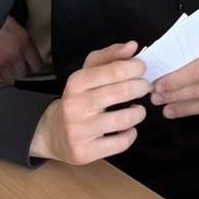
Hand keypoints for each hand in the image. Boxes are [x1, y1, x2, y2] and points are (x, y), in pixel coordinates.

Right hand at [0, 15, 44, 83]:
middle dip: (19, 72)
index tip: (30, 67)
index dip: (33, 67)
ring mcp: (1, 64)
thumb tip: (22, 47)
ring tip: (2, 70)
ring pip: (10, 80)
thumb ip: (18, 38)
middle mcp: (15, 54)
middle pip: (23, 74)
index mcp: (24, 41)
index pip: (37, 64)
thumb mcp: (11, 23)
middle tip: (14, 68)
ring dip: (7, 76)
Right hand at [29, 42, 149, 164]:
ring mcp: (79, 131)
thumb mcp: (88, 72)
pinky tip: (127, 129)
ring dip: (139, 112)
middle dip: (142, 87)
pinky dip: (130, 134)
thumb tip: (132, 46)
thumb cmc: (78, 98)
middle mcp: (75, 105)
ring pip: (125, 119)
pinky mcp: (85, 152)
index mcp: (76, 82)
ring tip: (137, 109)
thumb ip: (110, 56)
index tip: (142, 70)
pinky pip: (120, 143)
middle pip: (123, 92)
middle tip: (144, 88)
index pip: (115, 70)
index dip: (136, 68)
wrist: (53, 133)